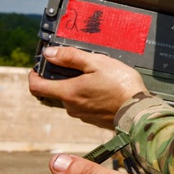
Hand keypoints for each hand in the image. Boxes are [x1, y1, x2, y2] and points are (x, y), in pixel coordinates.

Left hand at [28, 46, 147, 128]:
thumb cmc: (121, 85)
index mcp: (68, 92)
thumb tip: (49, 53)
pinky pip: (84, 106)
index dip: (34, 75)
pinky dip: (88, 96)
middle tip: (77, 67)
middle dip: (61, 78)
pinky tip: (104, 89)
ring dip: (77, 87)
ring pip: (71, 99)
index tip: (39, 67)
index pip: (36, 87)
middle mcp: (71, 107)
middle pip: (55, 91)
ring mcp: (82, 115)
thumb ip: (71, 57)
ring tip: (95, 77)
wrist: (139, 111)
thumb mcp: (97, 63)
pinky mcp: (94, 119)